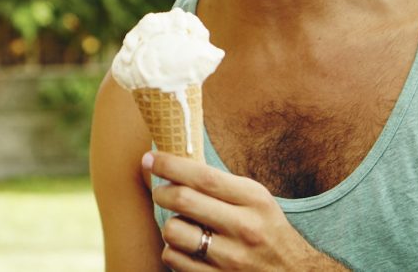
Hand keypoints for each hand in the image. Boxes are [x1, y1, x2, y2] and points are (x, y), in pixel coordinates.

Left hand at [145, 151, 345, 270]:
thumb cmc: (268, 232)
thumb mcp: (257, 201)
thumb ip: (221, 184)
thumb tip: (174, 162)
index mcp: (255, 200)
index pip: (203, 176)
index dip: (169, 164)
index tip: (150, 159)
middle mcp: (245, 228)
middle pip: (182, 199)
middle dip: (160, 191)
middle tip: (160, 191)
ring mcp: (232, 259)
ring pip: (173, 232)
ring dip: (169, 226)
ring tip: (181, 226)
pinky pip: (174, 259)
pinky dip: (173, 251)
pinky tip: (187, 249)